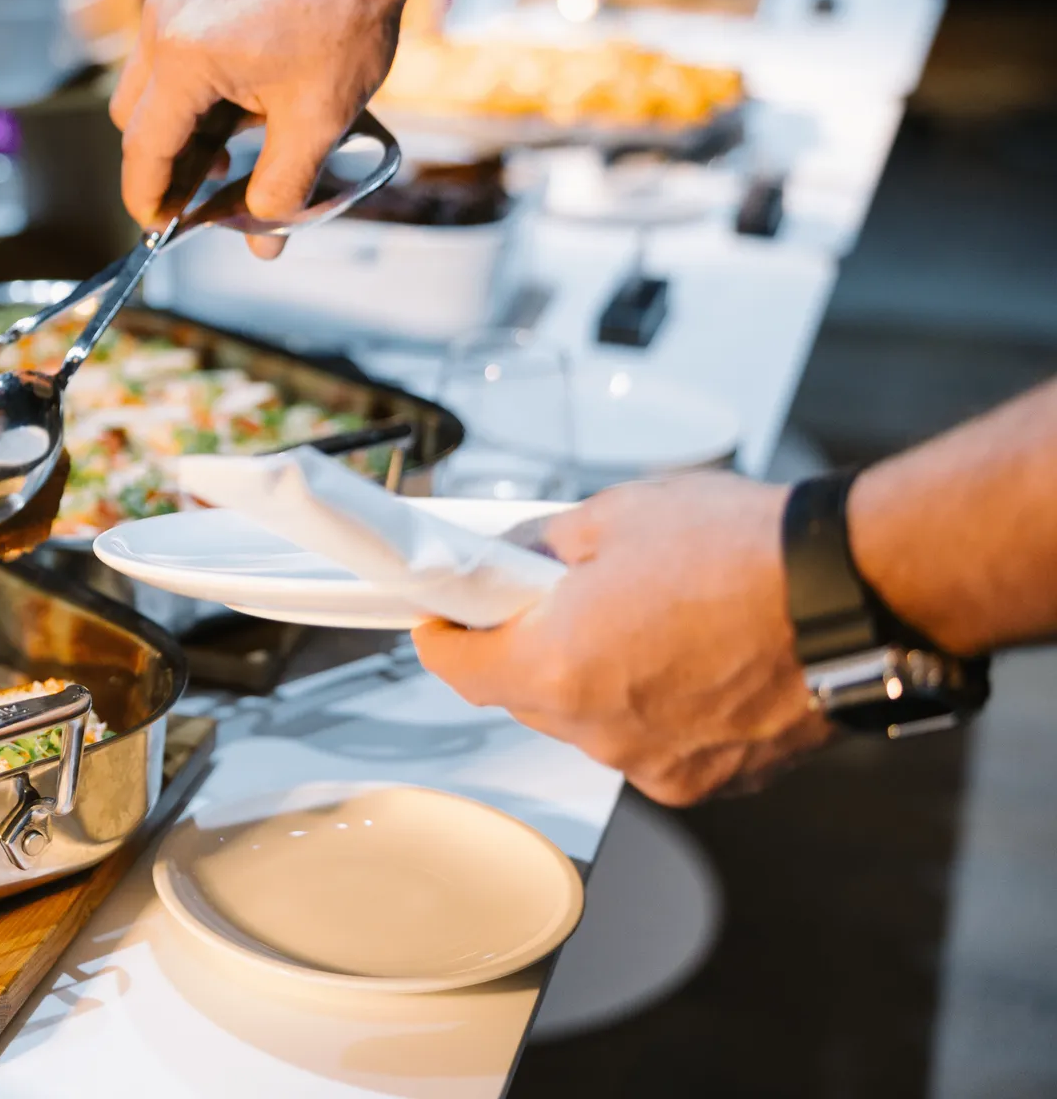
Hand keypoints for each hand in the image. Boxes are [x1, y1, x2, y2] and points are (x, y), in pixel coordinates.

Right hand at [110, 0, 416, 255]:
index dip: (148, 195)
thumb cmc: (348, 18)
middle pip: (134, 114)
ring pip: (150, 75)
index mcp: (185, 57)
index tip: (157, 224)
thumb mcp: (319, 121)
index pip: (144, 147)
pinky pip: (170, 35)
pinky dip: (193, 71)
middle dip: (164, 157)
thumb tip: (261, 236)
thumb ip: (282, 187)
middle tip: (202, 187)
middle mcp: (164, 18)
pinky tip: (242, 83)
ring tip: (232, 134)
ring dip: (180, 114)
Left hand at [413, 472, 833, 805]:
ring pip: (592, 721)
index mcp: (557, 667)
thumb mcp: (615, 515)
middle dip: (529, 647)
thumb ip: (543, 546)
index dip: (444, 638)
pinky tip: (694, 657)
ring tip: (647, 619)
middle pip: (526, 696)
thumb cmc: (744, 549)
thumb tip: (513, 557)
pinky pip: (653, 743)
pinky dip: (657, 707)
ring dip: (598, 678)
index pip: (461, 669)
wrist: (856, 594)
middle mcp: (599, 732)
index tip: (438, 620)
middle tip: (552, 599)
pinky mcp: (712, 780)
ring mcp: (656, 764)